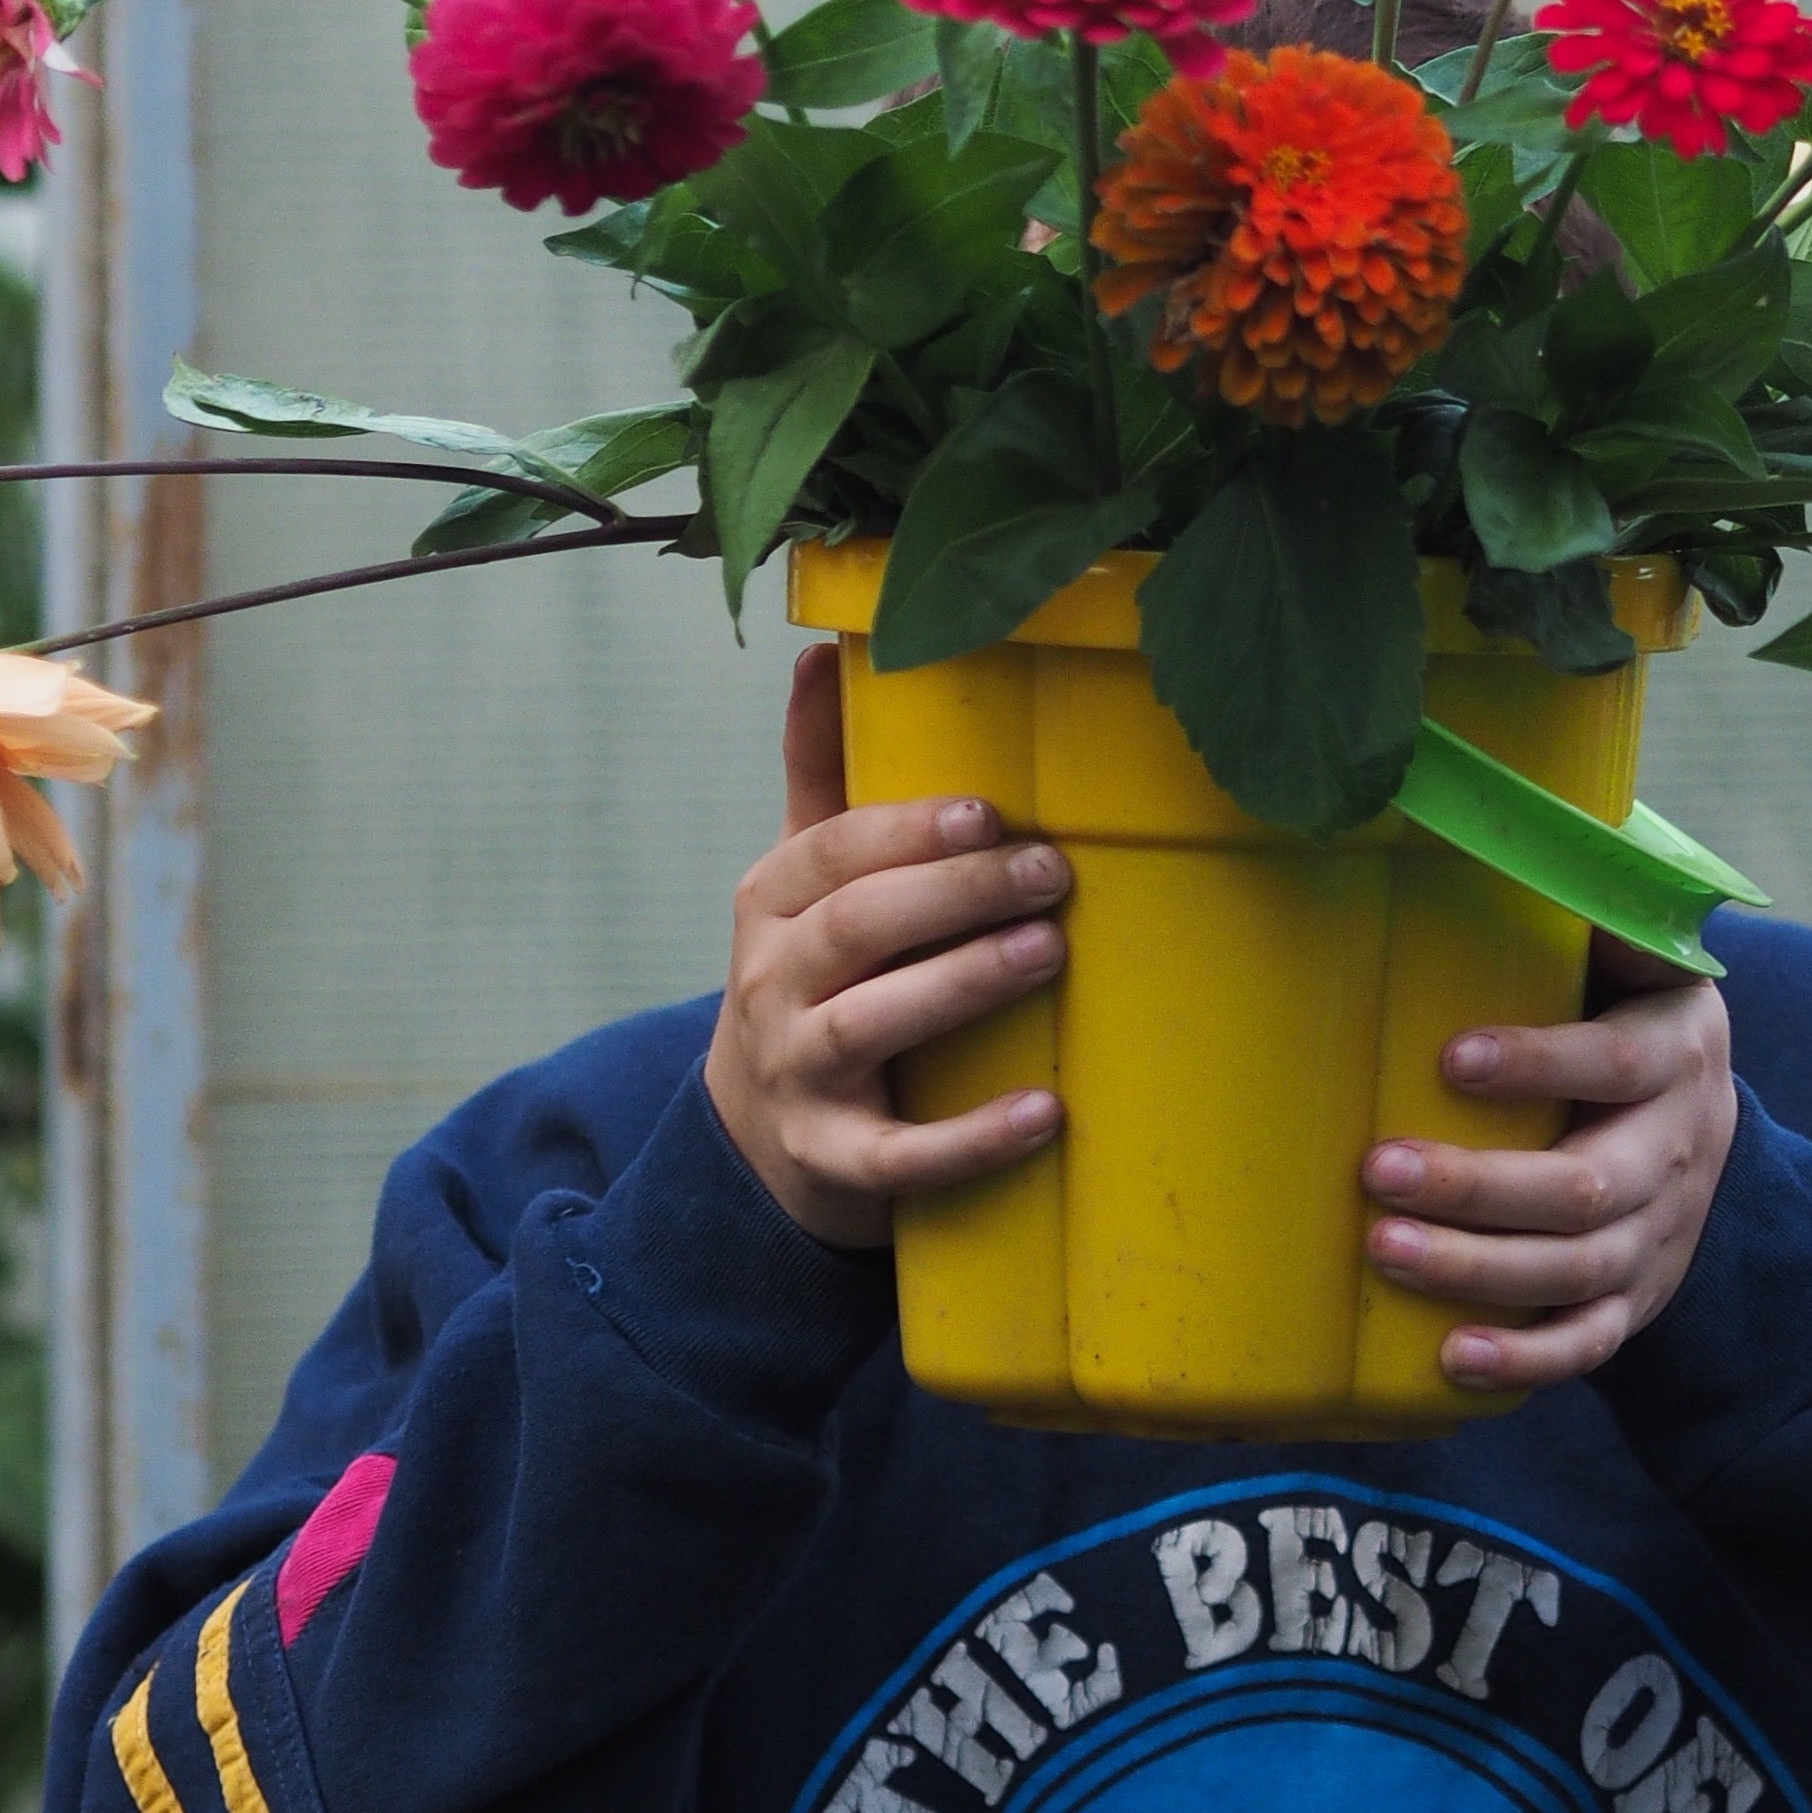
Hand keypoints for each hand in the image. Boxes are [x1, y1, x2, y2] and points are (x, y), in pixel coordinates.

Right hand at [703, 643, 1068, 1250]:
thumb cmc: (810, 978)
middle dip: (954, 894)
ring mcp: (796, 1075)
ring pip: (869, 1026)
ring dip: (961, 985)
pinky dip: (968, 1139)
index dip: (906, 830)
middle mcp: (770, 984)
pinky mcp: (830, 1164)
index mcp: (772, 903)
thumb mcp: (802, 880)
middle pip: (856, 928)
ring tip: (1050, 951)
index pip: (831, 852)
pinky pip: (896, 1157)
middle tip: (1054, 871)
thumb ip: (820, 773)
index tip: (988, 812)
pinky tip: (1047, 1114)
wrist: (756, 1138)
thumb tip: (821, 648)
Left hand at [1360, 938, 1736, 1393]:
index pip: (1615, 1064)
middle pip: (1588, 1188)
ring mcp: (1658, 1237)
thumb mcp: (1633, 956)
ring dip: (1480, 1272)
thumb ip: (1585, 906)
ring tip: (1382, 1250)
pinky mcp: (1635, 1300)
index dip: (1542, 1063)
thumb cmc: (1626, 1019)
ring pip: (1578, 1273)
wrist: (1708, 1129)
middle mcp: (1677, 1151)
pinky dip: (1526, 1362)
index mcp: (1675, 1054)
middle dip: (1481, 1188)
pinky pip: (1589, 1346)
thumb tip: (1500, 824)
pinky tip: (1452, 1361)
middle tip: (1376, 1172)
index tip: (1451, 1057)